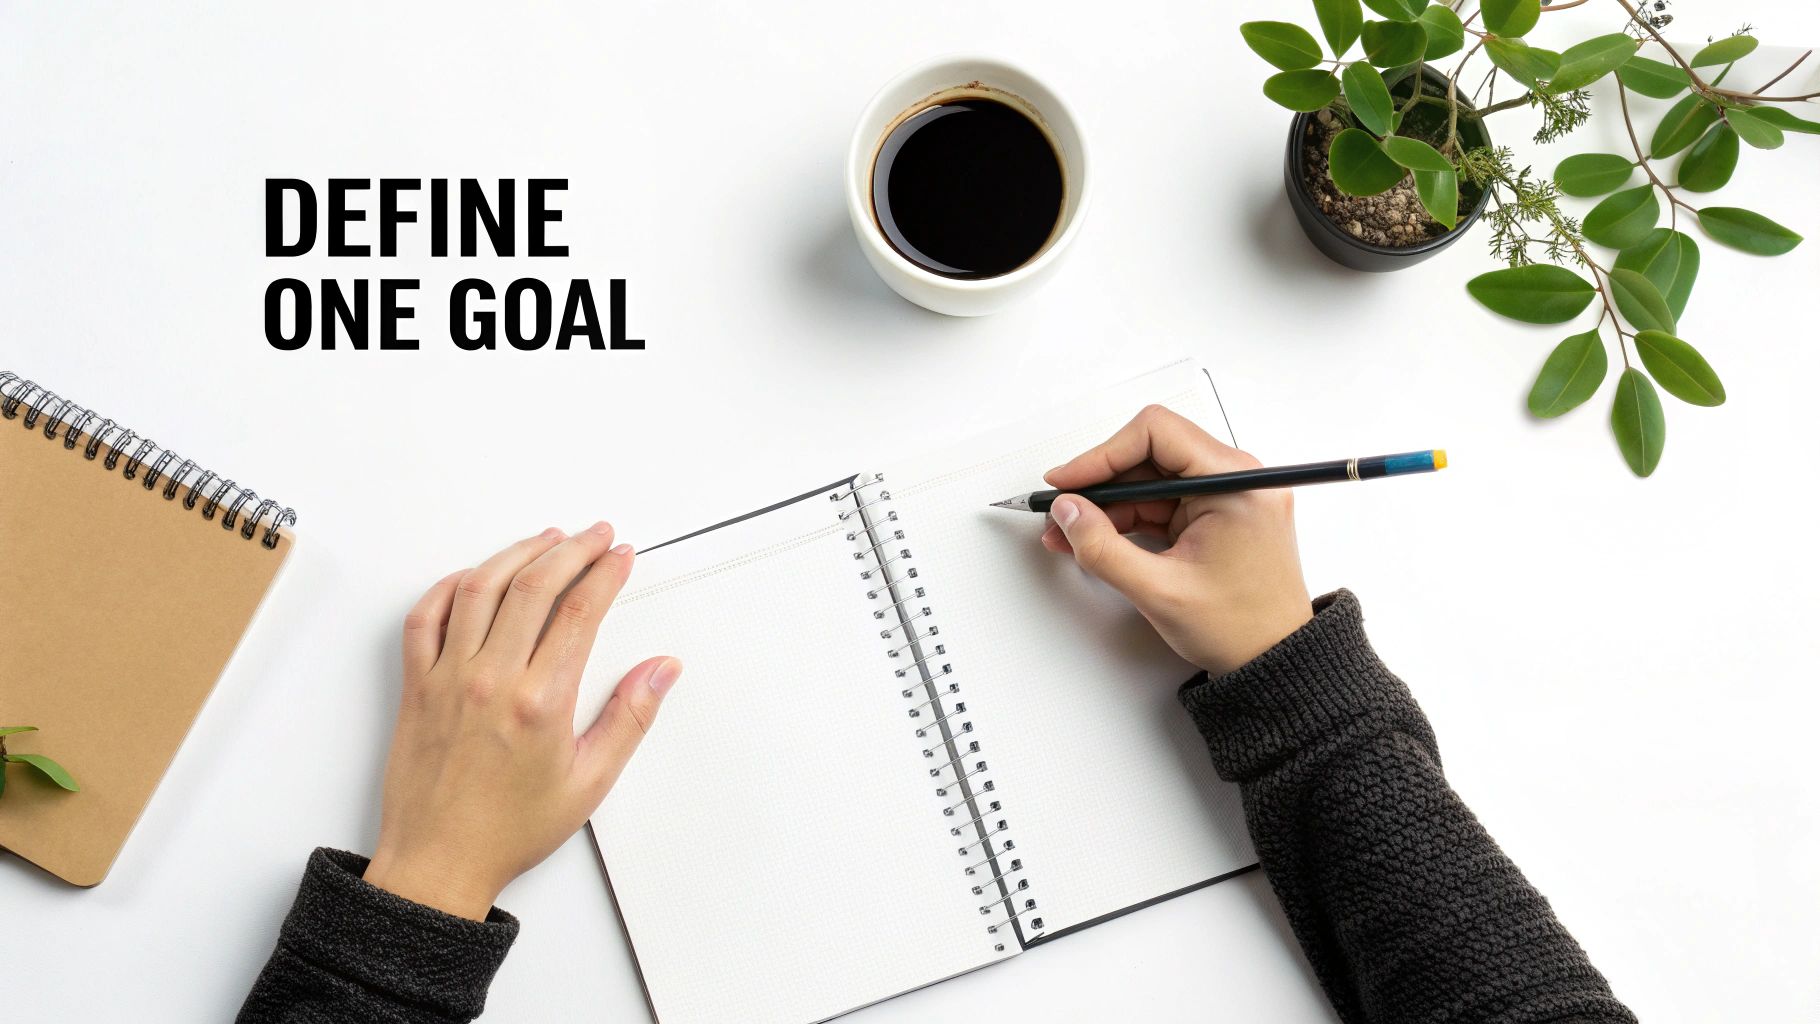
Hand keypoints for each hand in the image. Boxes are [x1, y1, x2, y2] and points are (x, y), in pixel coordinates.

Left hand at [362, 523, 680, 919]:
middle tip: (594, 536)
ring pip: (480, 588)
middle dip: (572, 549)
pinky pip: (424, 617)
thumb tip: (661, 670)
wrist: (439, 863)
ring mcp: (448, 678)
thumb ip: (629, 718)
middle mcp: (491, 680)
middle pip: (534, 585)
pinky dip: (449, 586)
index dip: (605, 573)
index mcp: (541, 702)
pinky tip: (474, 577)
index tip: (621, 557)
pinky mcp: (416, 686)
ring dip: (517, 554)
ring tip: (545, 541)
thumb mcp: (590, 782)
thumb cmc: (509, 830)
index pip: (580, 612)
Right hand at [1040, 406, 1312, 675]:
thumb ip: (1103, 548)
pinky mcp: (1219, 513)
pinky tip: (1100, 536)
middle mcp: (1238, 479)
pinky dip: (1131, 516)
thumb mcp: (1159, 590)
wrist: (1275, 660)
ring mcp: (1230, 495)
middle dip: (1101, 482)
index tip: (1068, 480)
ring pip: (1153, 478)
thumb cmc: (1241, 629)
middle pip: (1151, 453)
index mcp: (1237, 484)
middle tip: (1063, 508)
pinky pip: (1165, 500)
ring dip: (1111, 503)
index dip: (1102, 454)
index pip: (1157, 434)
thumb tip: (1067, 512)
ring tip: (1072, 531)